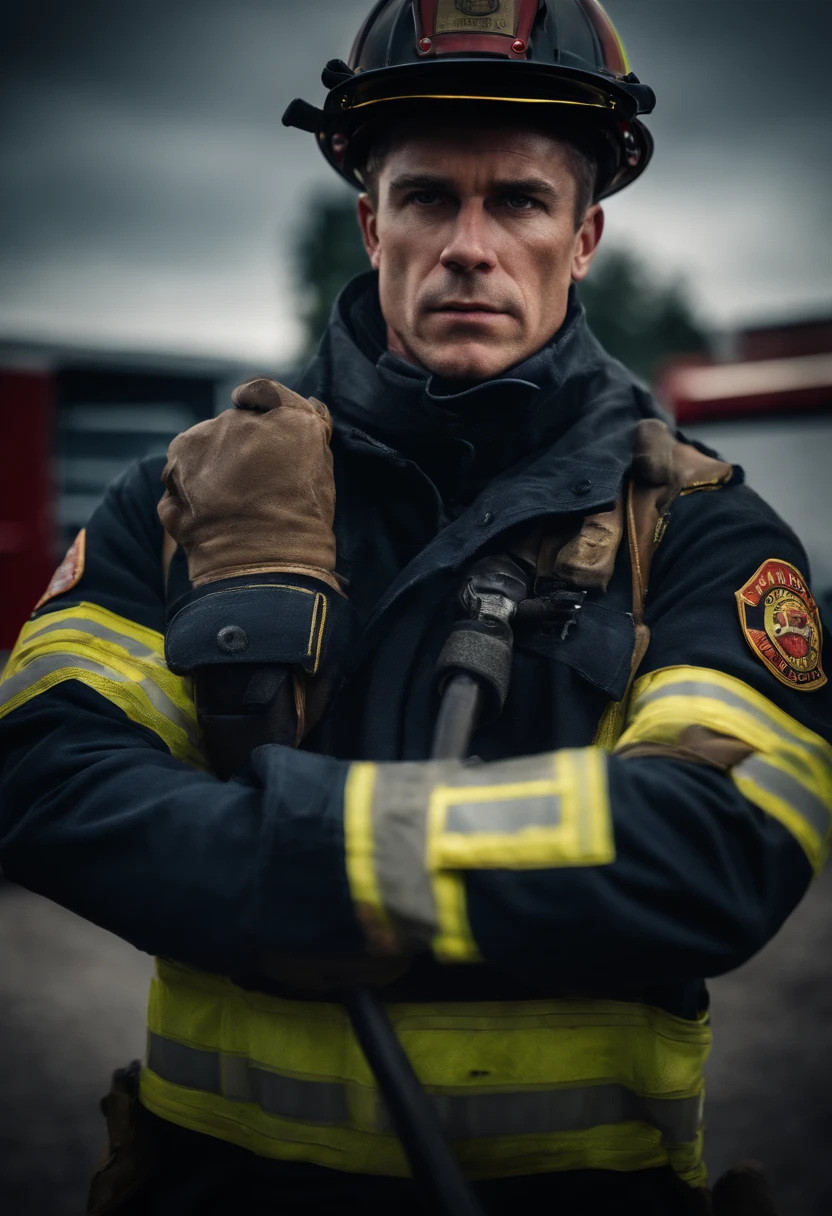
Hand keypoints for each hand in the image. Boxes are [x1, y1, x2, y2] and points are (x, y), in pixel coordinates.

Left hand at [159, 379, 340, 592]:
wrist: (264, 567)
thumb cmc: (303, 523)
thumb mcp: (322, 469)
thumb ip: (309, 429)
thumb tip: (307, 407)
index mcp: (283, 418)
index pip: (263, 392)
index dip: (259, 403)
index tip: (255, 414)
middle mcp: (238, 422)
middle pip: (230, 424)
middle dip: (236, 446)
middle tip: (252, 484)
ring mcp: (200, 444)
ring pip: (201, 445)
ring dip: (209, 465)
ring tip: (228, 504)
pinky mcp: (174, 471)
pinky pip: (180, 472)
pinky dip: (188, 489)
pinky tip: (208, 514)